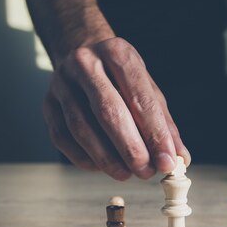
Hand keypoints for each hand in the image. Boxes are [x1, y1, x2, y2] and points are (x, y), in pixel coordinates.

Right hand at [43, 37, 190, 179]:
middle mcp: (85, 63)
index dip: (155, 133)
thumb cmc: (119, 77)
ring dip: (106, 158)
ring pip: (81, 127)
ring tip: (126, 174)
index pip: (139, 96)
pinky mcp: (47, 104)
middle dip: (130, 147)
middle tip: (146, 172)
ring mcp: (61, 83)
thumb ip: (163, 122)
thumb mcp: (146, 88)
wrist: (80, 54)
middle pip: (108, 111)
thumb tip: (179, 157)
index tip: (167, 160)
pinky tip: (102, 167)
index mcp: (117, 53)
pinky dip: (84, 157)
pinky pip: (63, 137)